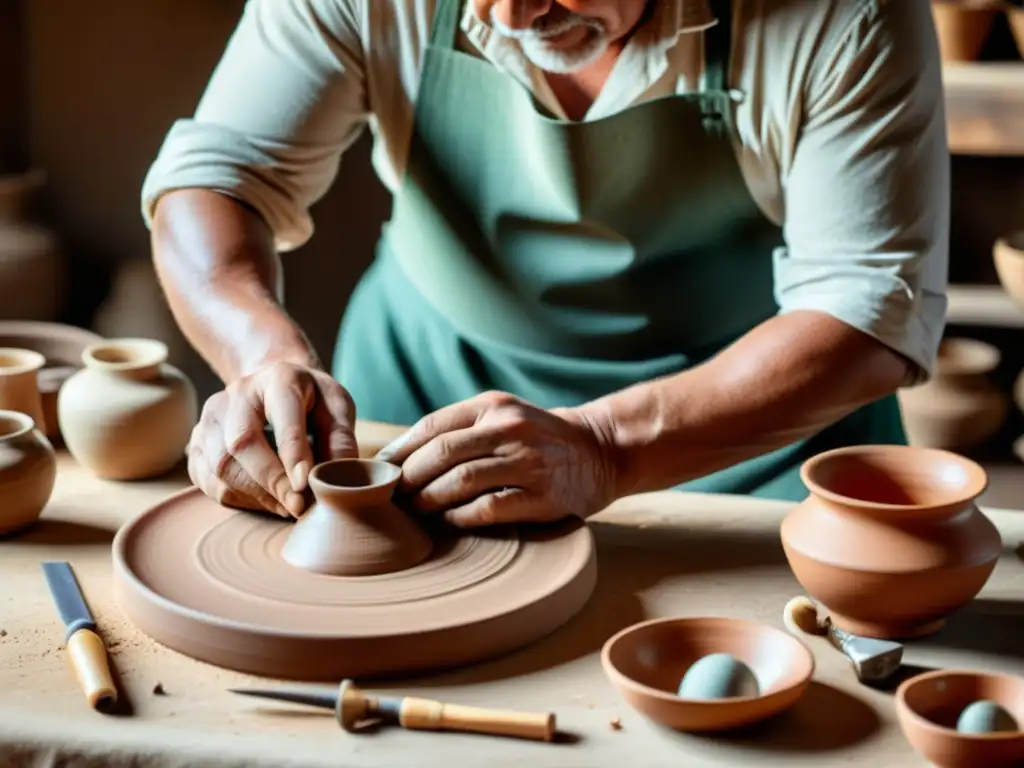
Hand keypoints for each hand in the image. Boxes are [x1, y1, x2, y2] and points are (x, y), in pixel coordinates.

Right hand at [188, 362, 357, 517]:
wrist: (273, 389)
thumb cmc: (311, 402)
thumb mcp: (337, 407)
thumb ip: (341, 437)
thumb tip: (337, 475)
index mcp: (278, 378)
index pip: (281, 415)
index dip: (292, 453)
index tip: (305, 484)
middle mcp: (237, 394)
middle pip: (241, 443)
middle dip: (272, 481)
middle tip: (298, 506)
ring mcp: (211, 418)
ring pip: (221, 467)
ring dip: (256, 495)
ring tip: (287, 506)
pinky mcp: (197, 443)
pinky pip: (209, 481)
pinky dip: (239, 499)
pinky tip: (266, 500)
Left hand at [376, 391, 616, 527]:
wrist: (600, 452)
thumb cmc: (537, 438)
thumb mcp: (502, 416)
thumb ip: (460, 428)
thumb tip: (399, 457)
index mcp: (492, 406)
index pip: (432, 426)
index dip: (400, 452)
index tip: (379, 472)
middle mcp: (509, 429)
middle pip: (441, 454)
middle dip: (409, 479)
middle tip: (392, 498)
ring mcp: (527, 463)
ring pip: (460, 481)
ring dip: (428, 501)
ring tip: (415, 512)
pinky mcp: (541, 497)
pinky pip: (486, 509)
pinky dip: (459, 518)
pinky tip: (447, 522)